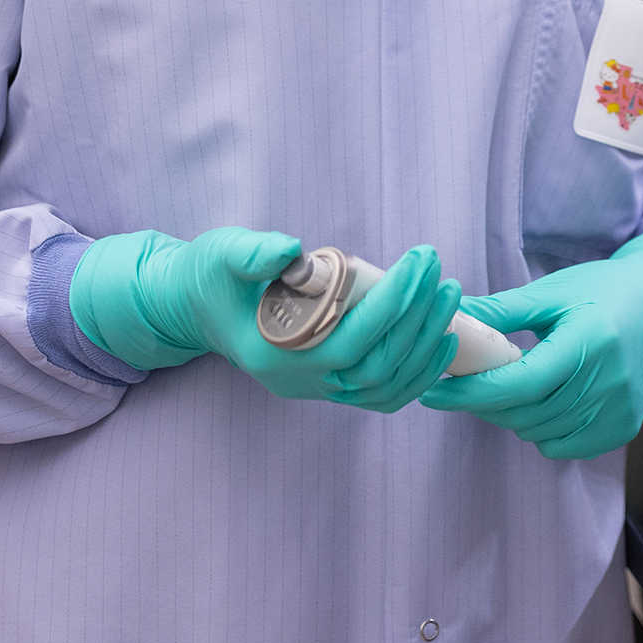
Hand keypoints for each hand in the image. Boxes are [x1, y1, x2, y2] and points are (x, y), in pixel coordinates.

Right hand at [71, 227, 462, 412]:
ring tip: (449, 299)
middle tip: (440, 273)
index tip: (418, 263)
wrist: (193, 305)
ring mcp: (313, 389)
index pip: (348, 339)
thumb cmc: (208, 275)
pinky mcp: (325, 384)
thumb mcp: (222, 253)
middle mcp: (297, 382)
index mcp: (273, 355)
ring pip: (383, 387)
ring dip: (423, 346)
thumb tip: (292, 248)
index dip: (390, 306)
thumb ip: (253, 253)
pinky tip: (441, 342)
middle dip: (416, 320)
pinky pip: (379, 394)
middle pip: (374, 366)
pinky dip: (416, 374)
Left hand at [419, 227, 642, 458]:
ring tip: (506, 383)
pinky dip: (541, 430)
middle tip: (463, 381)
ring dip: (511, 415)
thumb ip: (502, 311)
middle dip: (484, 402)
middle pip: (525, 412)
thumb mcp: (551, 292)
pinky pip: (564, 445)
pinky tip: (541, 400)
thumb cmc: (601, 291)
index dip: (472, 392)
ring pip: (540, 433)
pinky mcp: (624, 428)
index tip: (434, 391)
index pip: (520, 382)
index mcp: (588, 341)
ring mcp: (620, 410)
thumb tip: (449, 316)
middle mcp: (609, 381)